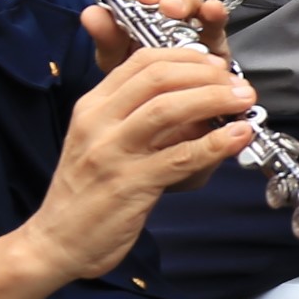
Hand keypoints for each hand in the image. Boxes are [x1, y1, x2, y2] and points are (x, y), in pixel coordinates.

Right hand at [21, 43, 257, 282]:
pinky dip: (215, 143)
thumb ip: (140, 120)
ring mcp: (112, 153)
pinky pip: (180, 156)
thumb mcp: (103, 143)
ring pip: (168, 109)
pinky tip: (237, 137)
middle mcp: (98, 123)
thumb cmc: (87, 193)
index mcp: (92, 107)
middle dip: (206, 75)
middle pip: (158, 78)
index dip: (186, 57)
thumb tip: (199, 104)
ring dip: (214, 100)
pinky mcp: (129, 184)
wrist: (56, 241)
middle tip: (237, 84)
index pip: (141, 61)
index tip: (215, 64)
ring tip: (243, 102)